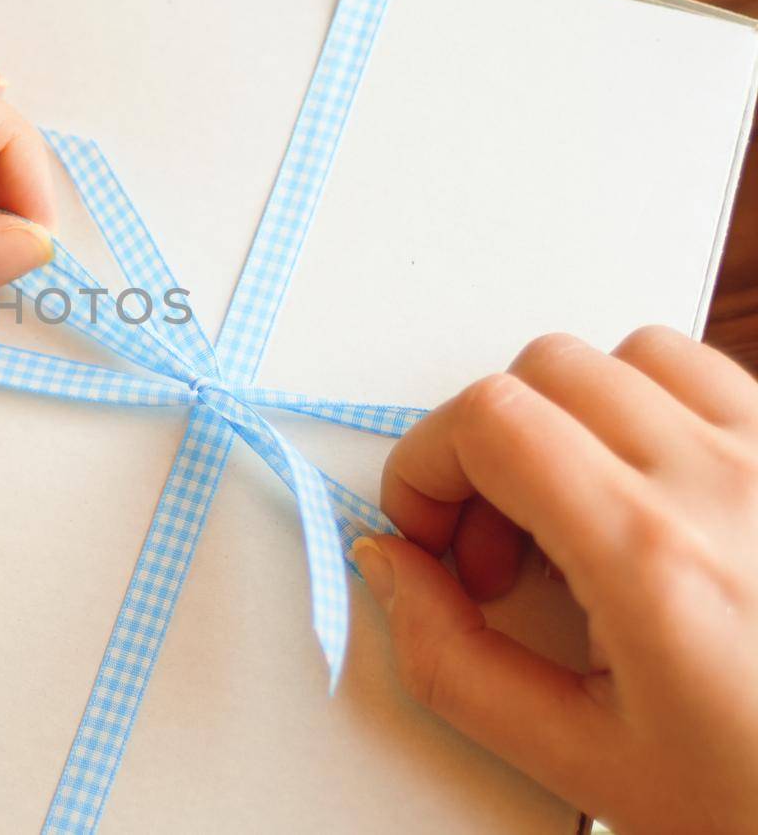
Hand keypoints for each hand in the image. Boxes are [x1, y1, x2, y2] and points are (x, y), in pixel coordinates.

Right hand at [351, 328, 757, 832]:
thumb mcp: (581, 761)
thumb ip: (451, 661)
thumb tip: (391, 567)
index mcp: (656, 560)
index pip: (491, 419)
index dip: (425, 465)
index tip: (429, 530)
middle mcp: (728, 485)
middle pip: (547, 370)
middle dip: (485, 445)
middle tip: (495, 543)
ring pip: (631, 354)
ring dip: (573, 417)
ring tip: (578, 512)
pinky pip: (712, 375)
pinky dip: (654, 411)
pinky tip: (649, 495)